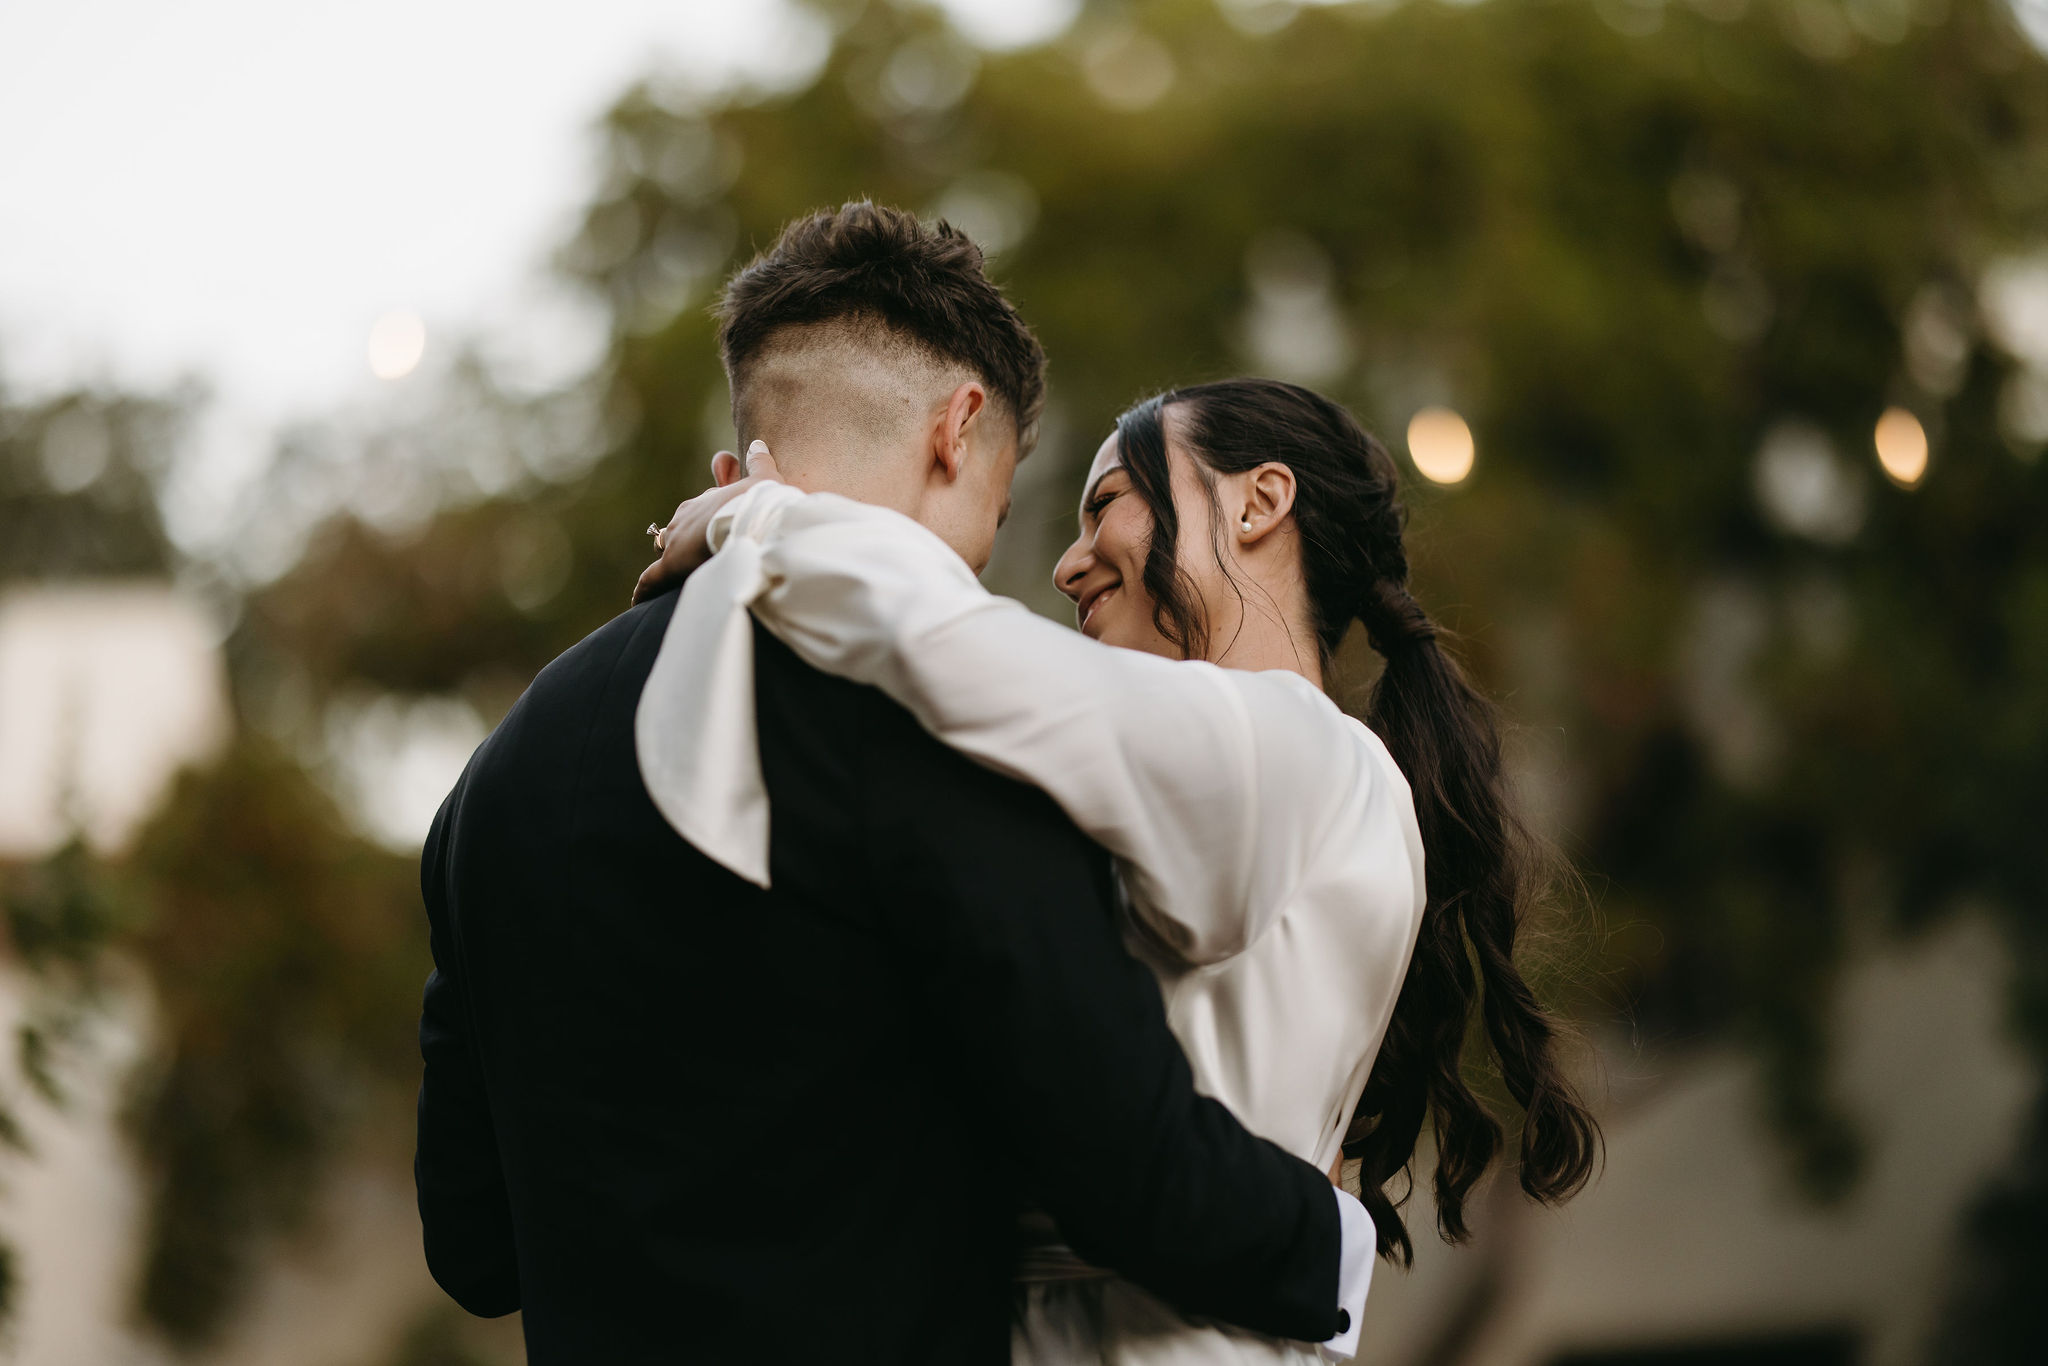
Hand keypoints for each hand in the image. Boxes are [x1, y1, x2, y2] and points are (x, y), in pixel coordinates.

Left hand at [631, 441, 784, 604]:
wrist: (749, 521)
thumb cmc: (759, 503)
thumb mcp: (764, 480)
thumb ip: (758, 464)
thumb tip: (757, 445)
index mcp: (703, 502)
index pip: (695, 511)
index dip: (703, 520)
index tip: (711, 530)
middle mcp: (683, 518)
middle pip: (676, 530)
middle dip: (683, 540)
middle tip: (696, 555)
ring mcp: (675, 542)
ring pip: (664, 550)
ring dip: (669, 560)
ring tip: (673, 577)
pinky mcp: (670, 566)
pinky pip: (651, 580)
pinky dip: (645, 589)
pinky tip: (639, 601)